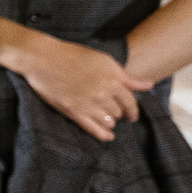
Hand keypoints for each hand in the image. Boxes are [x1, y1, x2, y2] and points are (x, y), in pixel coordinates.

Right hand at [15, 38, 144, 140]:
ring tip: (106, 119)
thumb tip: (149, 85)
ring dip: (109, 121)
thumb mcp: (103, 61)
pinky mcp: (73, 112)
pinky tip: (108, 136)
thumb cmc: (73, 55)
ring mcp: (88, 104)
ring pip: (108, 121)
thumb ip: (126, 77)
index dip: (133, 110)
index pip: (130, 101)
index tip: (132, 115)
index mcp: (112, 80)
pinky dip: (103, 135)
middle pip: (118, 112)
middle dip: (117, 112)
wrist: (42, 58)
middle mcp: (102, 94)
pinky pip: (93, 129)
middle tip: (112, 111)